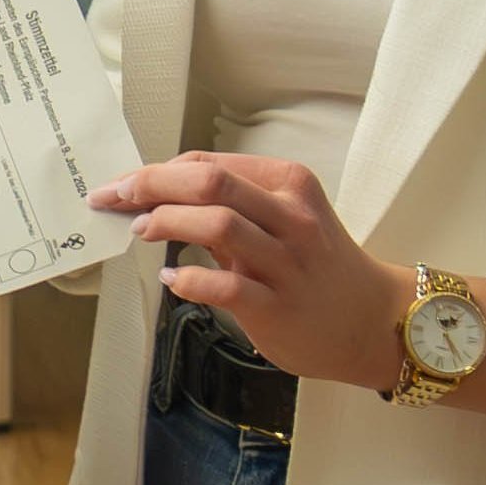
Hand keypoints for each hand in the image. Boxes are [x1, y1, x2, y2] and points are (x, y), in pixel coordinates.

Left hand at [92, 153, 467, 401]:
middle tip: (113, 198)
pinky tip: (170, 281)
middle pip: (209, 181)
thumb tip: (159, 193)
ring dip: (166, 222)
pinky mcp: (279, 306)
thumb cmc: (319, 267)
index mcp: (289, 184)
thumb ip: (230, 206)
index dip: (156, 170)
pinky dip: (188, 280)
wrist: (373, 322)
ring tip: (140, 230)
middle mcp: (291, 217)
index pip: (209, 163)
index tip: (122, 183)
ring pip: (217, 223)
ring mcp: (287, 262)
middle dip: (149, 184)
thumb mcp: (284, 220)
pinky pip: (224, 287)